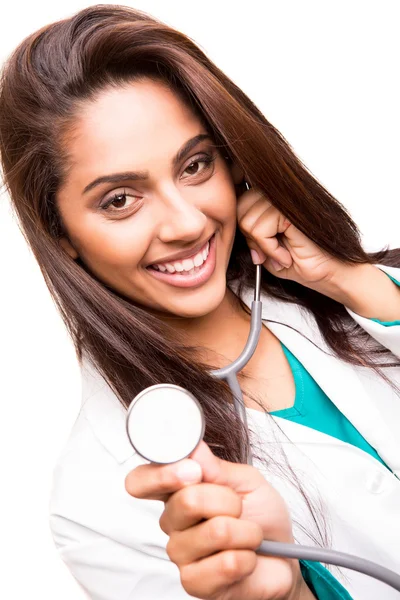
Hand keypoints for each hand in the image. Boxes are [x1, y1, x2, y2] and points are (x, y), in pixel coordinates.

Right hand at [125, 441, 308, 599]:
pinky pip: (224, 564)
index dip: (161, 474)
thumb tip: (192, 449)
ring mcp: (181, 554)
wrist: (283, 556)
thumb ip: (216, 466)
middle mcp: (172, 521)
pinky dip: (246, 557)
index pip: (141, 481)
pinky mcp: (194, 583)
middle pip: (186, 500)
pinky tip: (246, 558)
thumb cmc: (260, 515)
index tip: (192, 470)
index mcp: (176, 491)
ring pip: (213, 531)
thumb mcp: (246, 480)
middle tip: (239, 508)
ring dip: (245, 531)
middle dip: (228, 500)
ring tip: (249, 536)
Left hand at [236, 186, 341, 288]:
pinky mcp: (291, 209)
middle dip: (251, 237)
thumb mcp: (266, 249)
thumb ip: (250, 232)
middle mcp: (280, 194)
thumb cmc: (305, 262)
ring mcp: (286, 199)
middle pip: (239, 208)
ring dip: (262, 246)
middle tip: (270, 252)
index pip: (240, 203)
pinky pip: (259, 229)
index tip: (262, 248)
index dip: (246, 228)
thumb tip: (231, 223)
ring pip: (247, 221)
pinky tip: (287, 255)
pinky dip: (269, 249)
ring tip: (282, 254)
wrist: (332, 274)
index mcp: (275, 199)